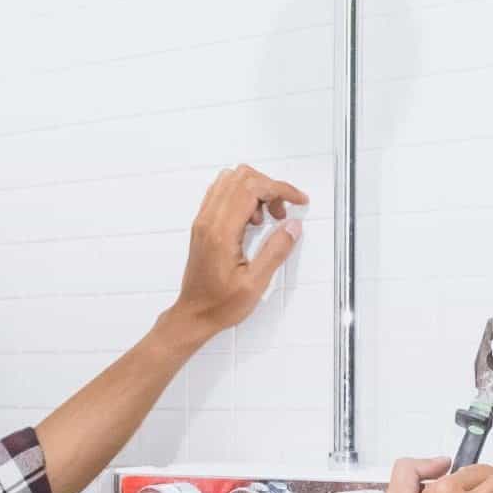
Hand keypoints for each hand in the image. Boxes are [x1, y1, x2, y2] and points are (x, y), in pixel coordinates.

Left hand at [165, 164, 308, 341]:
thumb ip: (275, 251)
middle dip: (269, 188)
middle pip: (241, 177)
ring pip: (230, 182)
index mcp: (221, 233)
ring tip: (266, 220)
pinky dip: (242, 198)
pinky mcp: (203, 225)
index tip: (298, 200)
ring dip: (255, 191)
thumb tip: (292, 226)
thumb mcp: (255, 284)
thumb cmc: (219, 304)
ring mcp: (203, 221)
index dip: (280, 188)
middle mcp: (208, 221)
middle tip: (281, 214)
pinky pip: (222, 194)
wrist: (194, 315)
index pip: (251, 188)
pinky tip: (252, 221)